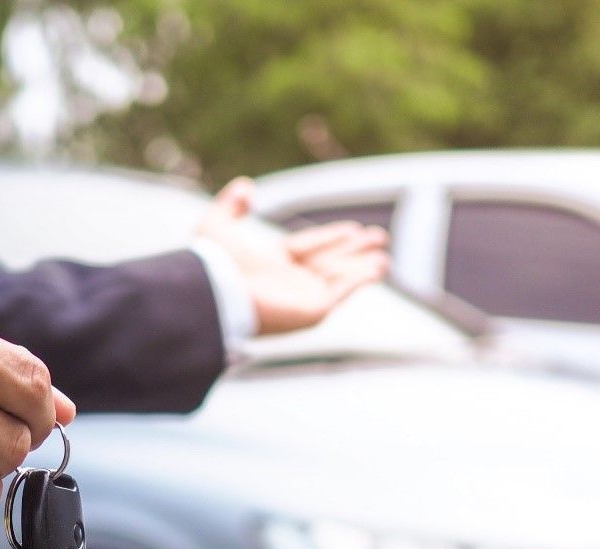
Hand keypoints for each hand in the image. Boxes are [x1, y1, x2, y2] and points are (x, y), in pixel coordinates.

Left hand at [196, 177, 389, 334]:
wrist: (216, 291)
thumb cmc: (214, 262)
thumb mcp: (218, 224)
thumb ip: (231, 205)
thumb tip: (244, 185)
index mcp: (270, 264)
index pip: (309, 247)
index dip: (331, 238)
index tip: (354, 229)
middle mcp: (288, 282)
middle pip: (328, 263)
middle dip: (354, 251)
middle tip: (380, 238)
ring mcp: (301, 298)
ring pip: (339, 279)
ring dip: (363, 268)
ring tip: (385, 260)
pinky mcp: (312, 310)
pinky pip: (342, 292)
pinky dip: (360, 280)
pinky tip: (378, 269)